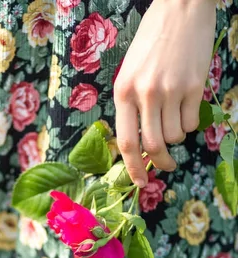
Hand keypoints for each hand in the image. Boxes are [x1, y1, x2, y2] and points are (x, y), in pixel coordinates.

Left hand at [113, 0, 216, 187]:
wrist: (179, 10)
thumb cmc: (150, 42)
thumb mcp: (129, 71)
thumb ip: (130, 103)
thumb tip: (138, 139)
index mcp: (122, 91)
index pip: (126, 141)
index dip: (132, 167)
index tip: (139, 182)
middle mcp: (144, 94)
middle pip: (152, 145)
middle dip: (160, 161)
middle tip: (165, 165)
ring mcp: (170, 90)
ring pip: (174, 135)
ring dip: (175, 137)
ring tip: (173, 119)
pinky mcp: (193, 86)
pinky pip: (192, 122)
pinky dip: (189, 124)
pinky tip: (186, 107)